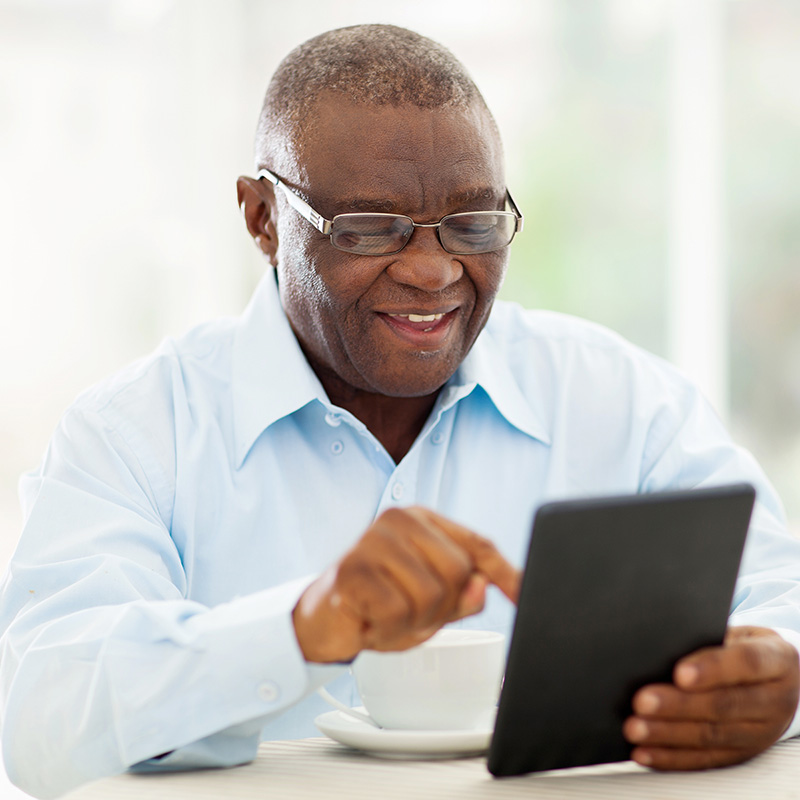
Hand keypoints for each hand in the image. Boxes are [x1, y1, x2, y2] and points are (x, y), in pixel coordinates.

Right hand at [292, 506, 519, 662]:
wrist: (322, 621)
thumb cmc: (379, 604)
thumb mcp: (431, 604)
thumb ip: (462, 595)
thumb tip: (483, 585)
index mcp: (424, 521)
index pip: (478, 544)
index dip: (507, 573)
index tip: (527, 593)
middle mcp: (400, 519)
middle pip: (458, 573)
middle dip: (441, 608)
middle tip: (408, 612)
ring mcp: (374, 539)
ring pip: (431, 595)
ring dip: (412, 622)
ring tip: (387, 615)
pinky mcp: (352, 568)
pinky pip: (398, 612)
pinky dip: (388, 629)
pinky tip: (370, 620)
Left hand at [624, 626, 799, 768]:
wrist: (780, 679)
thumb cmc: (744, 648)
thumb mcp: (738, 634)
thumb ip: (708, 639)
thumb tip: (664, 645)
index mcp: (778, 661)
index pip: (747, 663)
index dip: (712, 668)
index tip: (679, 673)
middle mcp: (775, 700)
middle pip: (724, 704)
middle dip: (679, 705)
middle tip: (642, 701)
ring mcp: (762, 732)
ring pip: (712, 736)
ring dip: (669, 734)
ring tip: (636, 728)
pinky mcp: (743, 754)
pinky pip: (706, 759)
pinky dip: (672, 757)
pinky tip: (645, 751)